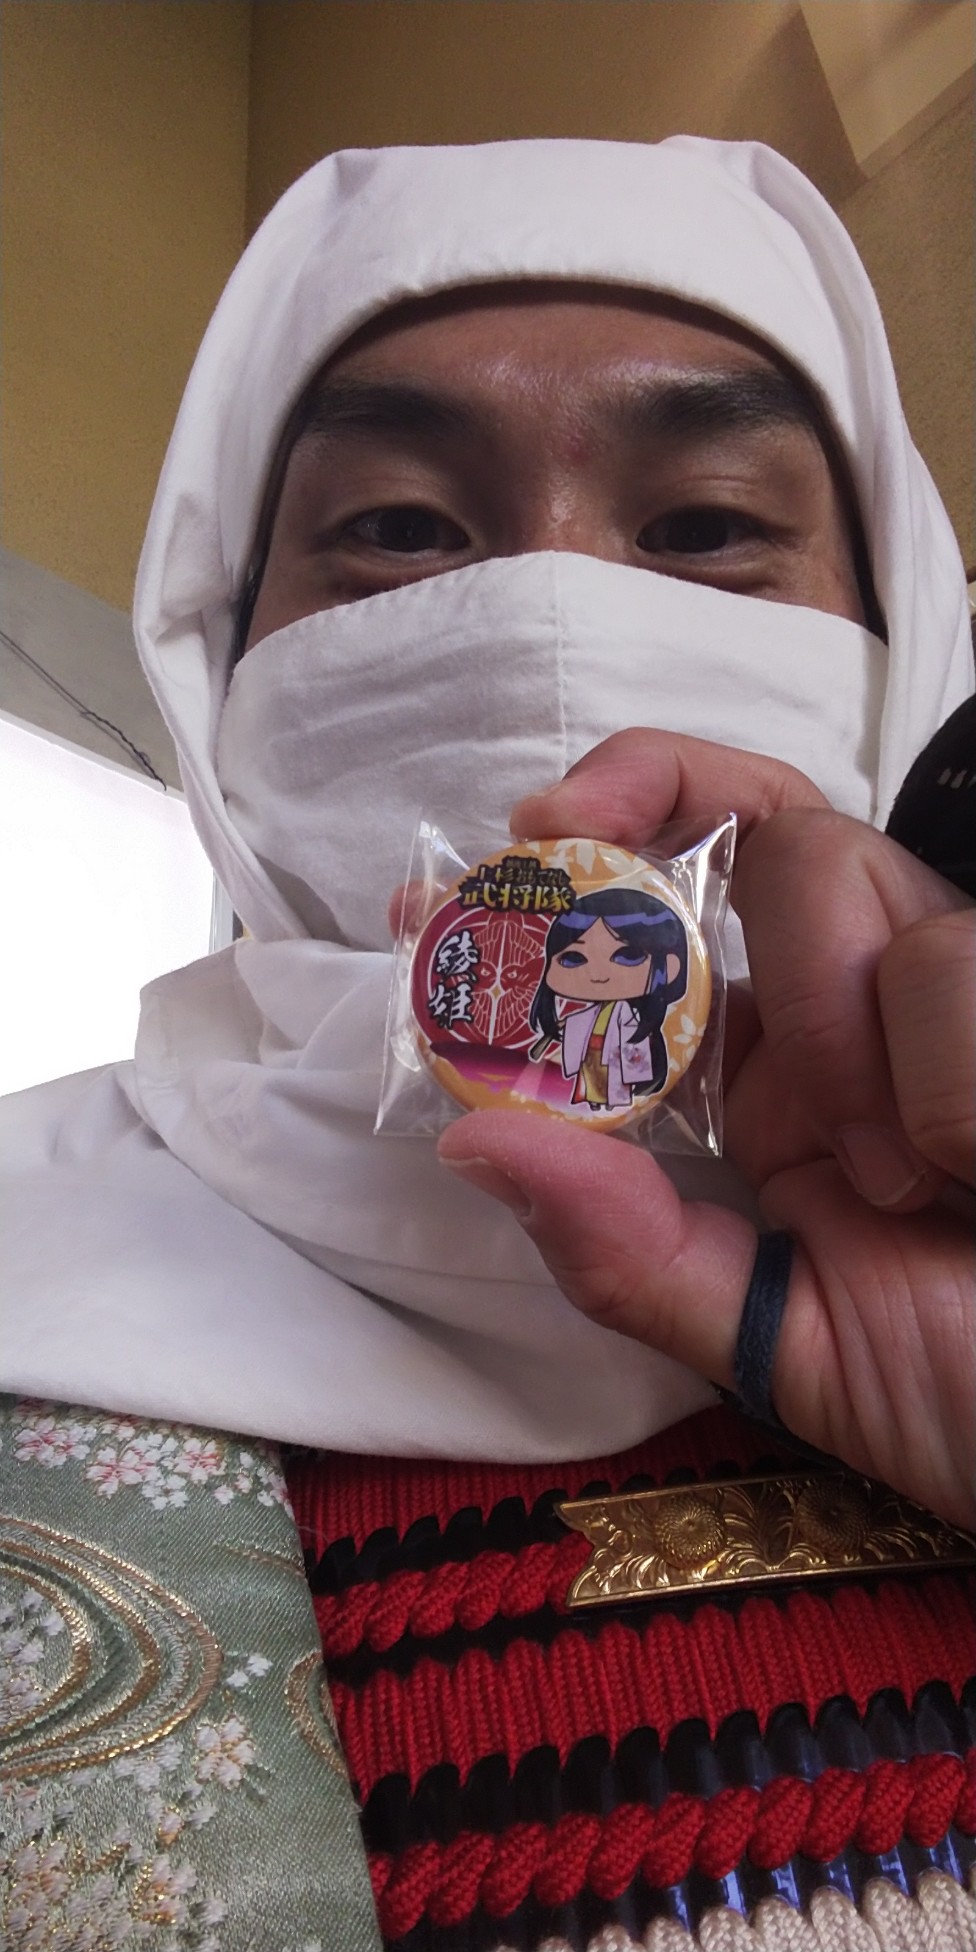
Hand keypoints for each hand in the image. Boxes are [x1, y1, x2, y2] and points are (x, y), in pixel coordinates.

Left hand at [438, 730, 975, 1527]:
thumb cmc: (967, 1392)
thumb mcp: (775, 1343)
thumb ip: (633, 1255)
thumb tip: (472, 1148)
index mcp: (782, 1070)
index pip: (672, 913)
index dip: (560, 867)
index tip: (439, 889)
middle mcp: (864, 1005)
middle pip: (752, 823)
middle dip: (645, 808)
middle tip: (556, 834)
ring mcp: (952, 987)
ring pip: (838, 870)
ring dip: (829, 1030)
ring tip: (893, 1185)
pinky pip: (950, 962)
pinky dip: (947, 1085)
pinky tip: (969, 1177)